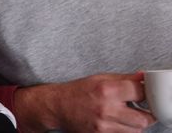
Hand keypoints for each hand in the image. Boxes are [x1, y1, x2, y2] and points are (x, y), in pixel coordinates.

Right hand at [14, 72, 154, 132]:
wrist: (57, 107)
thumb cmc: (77, 91)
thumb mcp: (100, 78)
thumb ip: (124, 79)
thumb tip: (144, 77)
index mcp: (107, 90)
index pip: (141, 92)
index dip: (146, 92)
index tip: (145, 93)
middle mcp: (106, 109)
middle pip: (144, 118)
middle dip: (146, 114)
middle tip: (140, 108)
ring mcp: (104, 125)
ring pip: (136, 130)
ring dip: (135, 123)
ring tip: (126, 115)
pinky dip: (125, 130)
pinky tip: (117, 122)